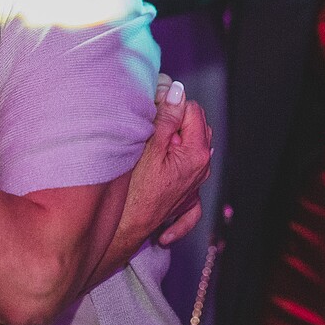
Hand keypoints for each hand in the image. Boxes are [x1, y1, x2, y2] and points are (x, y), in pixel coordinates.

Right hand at [90, 77, 212, 284]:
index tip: (153, 111)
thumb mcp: (148, 147)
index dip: (172, 106)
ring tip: (151, 151)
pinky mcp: (183, 202)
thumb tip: (177, 92)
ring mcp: (193, 188)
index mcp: (196, 154)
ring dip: (174, 145)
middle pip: (195, 130)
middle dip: (174, 124)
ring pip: (190, 152)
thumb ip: (166, 118)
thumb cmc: (133, 192)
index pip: (193, 111)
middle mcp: (200, 171)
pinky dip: (179, 180)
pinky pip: (189, 185)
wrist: (124, 231)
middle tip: (149, 131)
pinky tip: (168, 177)